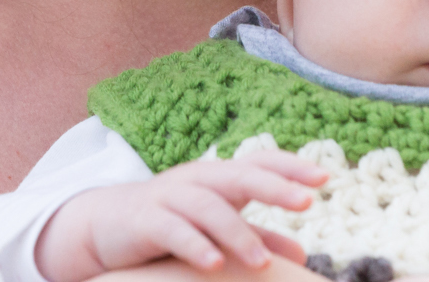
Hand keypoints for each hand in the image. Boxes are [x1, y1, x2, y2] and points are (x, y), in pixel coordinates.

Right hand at [36, 152, 327, 281]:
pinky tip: (213, 265)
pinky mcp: (144, 220)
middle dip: (274, 186)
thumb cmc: (170, 223)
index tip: (324, 178)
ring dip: (237, 234)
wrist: (103, 226)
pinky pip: (172, 230)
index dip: (290, 167)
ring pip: (208, 206)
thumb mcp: (216, 230)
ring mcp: (169, 196)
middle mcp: (197, 179)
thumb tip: (303, 254)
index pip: (259, 162)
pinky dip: (194, 245)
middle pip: (239, 174)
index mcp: (218, 178)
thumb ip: (256, 237)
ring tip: (260, 263)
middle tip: (306, 202)